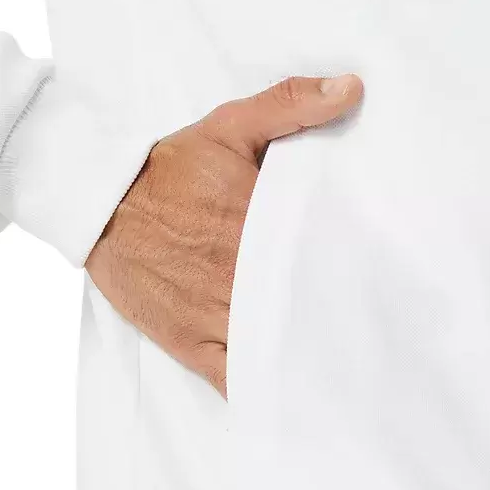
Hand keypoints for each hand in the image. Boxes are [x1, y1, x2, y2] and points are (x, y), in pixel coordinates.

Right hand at [85, 74, 363, 396]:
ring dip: (310, 359)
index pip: (323, 257)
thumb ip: (290, 105)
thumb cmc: (168, 167)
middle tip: (382, 333)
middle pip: (306, 309)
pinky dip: (264, 388)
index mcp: (260, 226)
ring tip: (352, 374)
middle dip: (340, 321)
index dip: (357, 272)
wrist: (100, 204)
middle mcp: (242, 277)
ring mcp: (216, 316)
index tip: (390, 281)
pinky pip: (235, 377)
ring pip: (276, 349)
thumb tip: (352, 90)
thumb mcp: (229, 124)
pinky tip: (296, 398)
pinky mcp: (191, 342)